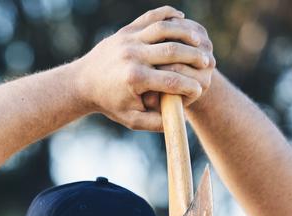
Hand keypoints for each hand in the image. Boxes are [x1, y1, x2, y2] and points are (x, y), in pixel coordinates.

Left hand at [70, 6, 215, 130]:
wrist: (82, 82)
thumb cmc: (110, 103)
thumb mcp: (130, 119)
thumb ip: (155, 123)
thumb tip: (178, 123)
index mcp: (135, 79)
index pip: (172, 80)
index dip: (190, 86)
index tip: (200, 90)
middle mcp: (132, 56)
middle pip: (172, 51)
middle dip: (194, 56)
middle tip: (208, 63)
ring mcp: (128, 40)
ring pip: (164, 29)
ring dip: (186, 33)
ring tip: (200, 41)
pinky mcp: (126, 30)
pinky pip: (151, 17)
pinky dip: (169, 15)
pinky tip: (182, 20)